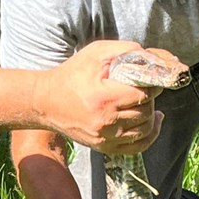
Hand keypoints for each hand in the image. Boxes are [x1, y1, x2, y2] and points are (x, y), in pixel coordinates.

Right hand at [41, 41, 165, 154]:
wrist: (46, 102)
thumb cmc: (71, 74)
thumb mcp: (95, 53)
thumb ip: (124, 50)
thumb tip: (151, 58)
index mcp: (104, 98)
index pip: (143, 94)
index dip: (152, 85)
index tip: (151, 79)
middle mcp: (105, 121)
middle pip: (145, 112)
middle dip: (150, 99)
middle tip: (145, 89)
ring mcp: (104, 138)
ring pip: (144, 130)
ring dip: (150, 116)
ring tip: (146, 103)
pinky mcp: (103, 147)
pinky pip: (136, 147)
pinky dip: (149, 136)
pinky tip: (151, 123)